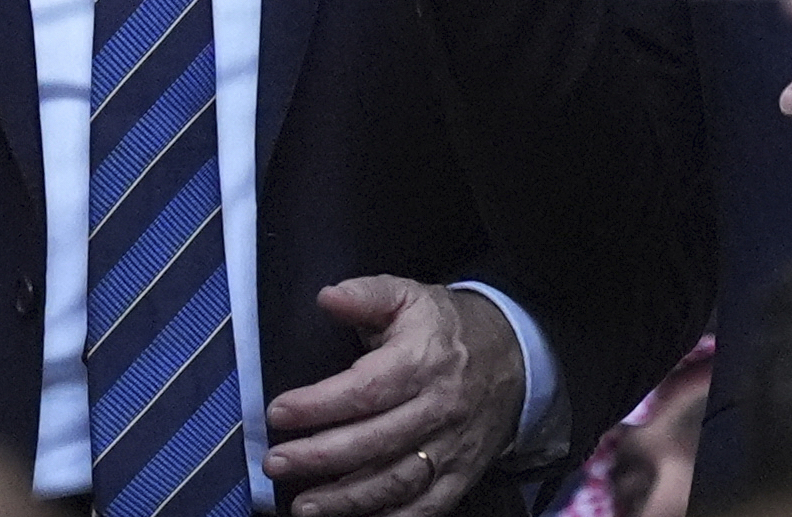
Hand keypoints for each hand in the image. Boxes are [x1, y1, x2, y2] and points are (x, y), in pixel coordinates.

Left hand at [263, 277, 524, 516]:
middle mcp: (438, 409)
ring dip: (347, 500)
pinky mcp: (461, 476)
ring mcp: (451, 448)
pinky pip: (425, 508)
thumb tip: (327, 297)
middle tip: (276, 462)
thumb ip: (367, 295)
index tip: (278, 413)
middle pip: (374, 442)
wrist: (515, 357)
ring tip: (303, 505)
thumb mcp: (410, 296)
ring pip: (396, 482)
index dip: (318, 405)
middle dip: (319, 457)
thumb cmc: (447, 328)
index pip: (364, 390)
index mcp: (421, 361)